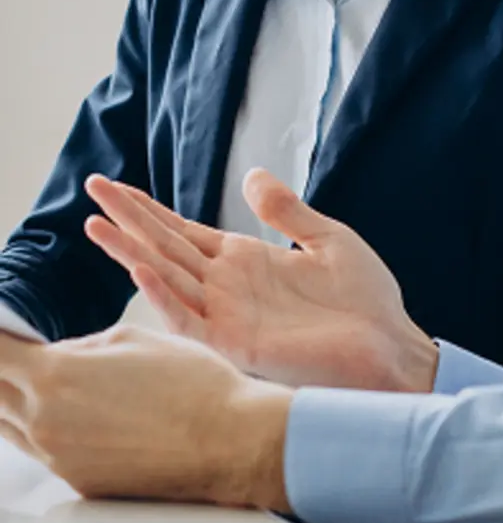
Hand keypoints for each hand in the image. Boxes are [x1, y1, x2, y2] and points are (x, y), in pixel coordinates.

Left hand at [0, 326, 290, 506]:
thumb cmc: (194, 384)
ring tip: (35, 382)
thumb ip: (83, 346)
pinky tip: (73, 414)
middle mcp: (45, 422)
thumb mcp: (135, 338)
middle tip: (13, 357)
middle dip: (2, 370)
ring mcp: (59, 458)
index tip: (1, 332)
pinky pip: (43, 451)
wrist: (231, 441)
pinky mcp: (79, 483)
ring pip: (9, 426)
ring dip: (13, 401)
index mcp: (56, 376)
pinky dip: (43, 428)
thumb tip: (58, 355)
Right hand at [83, 171, 438, 392]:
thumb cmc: (366, 301)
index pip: (185, 231)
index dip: (150, 209)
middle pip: (165, 247)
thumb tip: (252, 174)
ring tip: (96, 224)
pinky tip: (141, 268)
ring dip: (131, 251)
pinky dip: (165, 295)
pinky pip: (191, 318)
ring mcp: (228, 315)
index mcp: (246, 261)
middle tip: (91, 188)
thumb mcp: (328, 240)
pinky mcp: (237, 343)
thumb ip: (286, 210)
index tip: (115, 187)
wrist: (390, 347)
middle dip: (128, 218)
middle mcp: (228, 287)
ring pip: (167, 278)